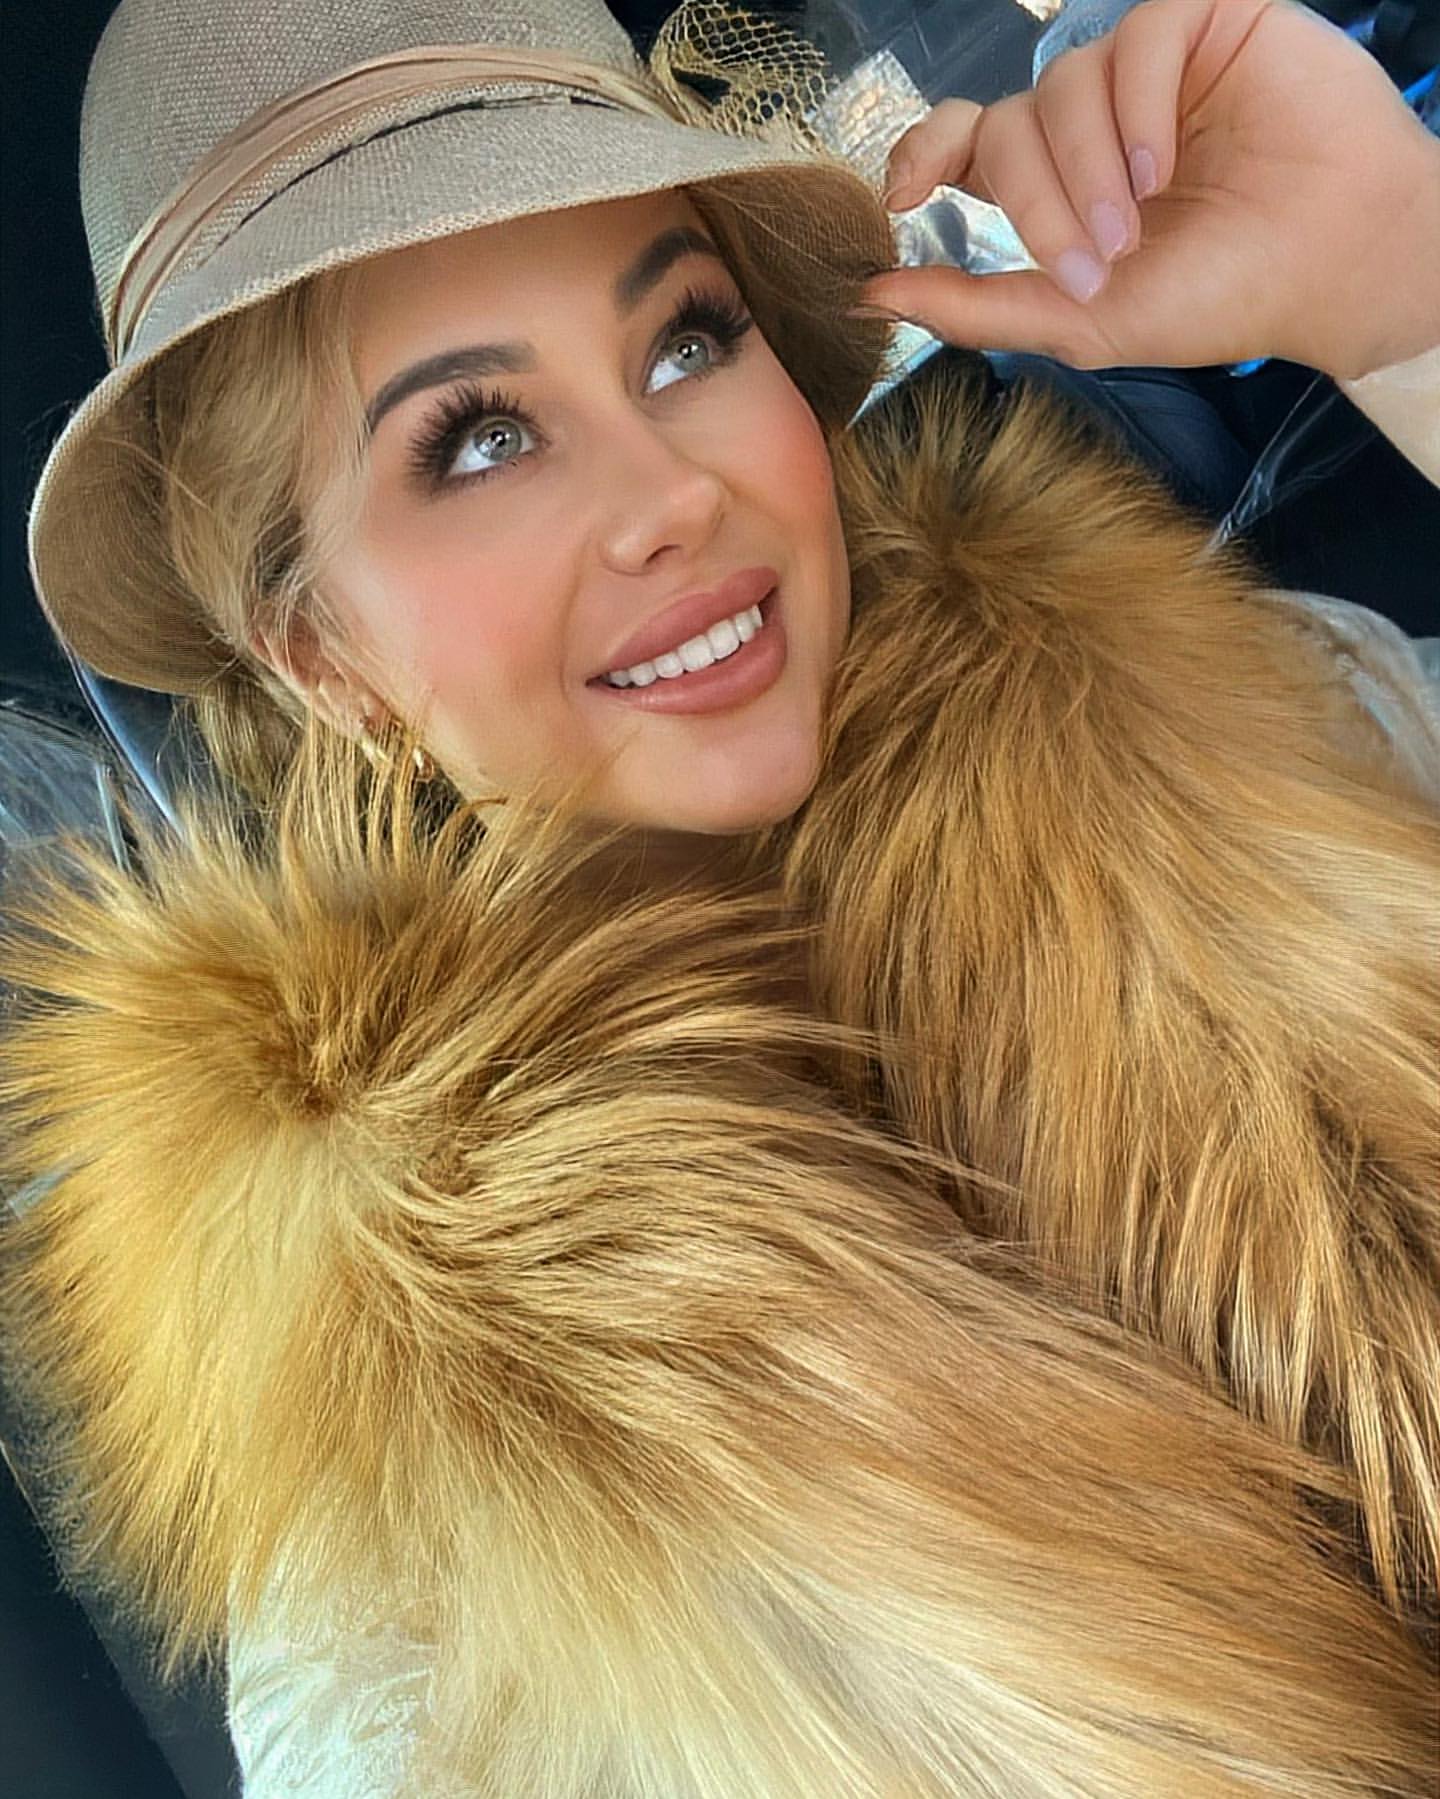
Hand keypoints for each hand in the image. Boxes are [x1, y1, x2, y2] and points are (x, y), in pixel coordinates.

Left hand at [857, 0, 1439, 379]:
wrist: (1329, 269)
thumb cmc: (1216, 298)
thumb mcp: (1078, 323)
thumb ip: (973, 307)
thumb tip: (869, 297)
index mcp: (1058, 183)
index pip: (964, 141)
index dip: (922, 154)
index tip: (906, 196)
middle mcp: (1091, 120)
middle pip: (1009, 126)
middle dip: (1035, 202)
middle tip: (1095, 261)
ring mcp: (1144, 68)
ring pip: (1063, 84)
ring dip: (1089, 168)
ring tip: (1141, 222)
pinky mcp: (1203, 22)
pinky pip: (1134, 36)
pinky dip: (1136, 106)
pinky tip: (1166, 162)